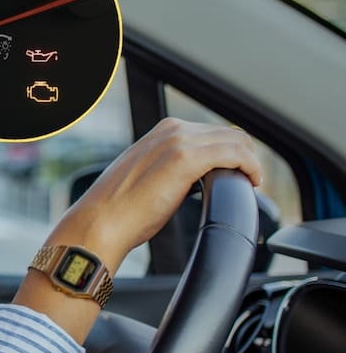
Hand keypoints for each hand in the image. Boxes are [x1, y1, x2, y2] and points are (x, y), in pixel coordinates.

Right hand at [51, 118, 262, 270]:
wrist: (100, 222)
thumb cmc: (119, 210)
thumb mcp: (148, 178)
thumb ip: (169, 170)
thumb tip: (188, 182)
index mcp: (162, 132)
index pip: (213, 132)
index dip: (232, 152)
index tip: (238, 173)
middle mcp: (171, 130)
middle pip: (229, 133)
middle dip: (245, 155)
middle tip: (249, 181)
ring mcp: (178, 142)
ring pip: (237, 140)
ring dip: (250, 161)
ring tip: (250, 183)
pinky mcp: (186, 159)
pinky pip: (235, 154)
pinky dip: (250, 167)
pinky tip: (252, 182)